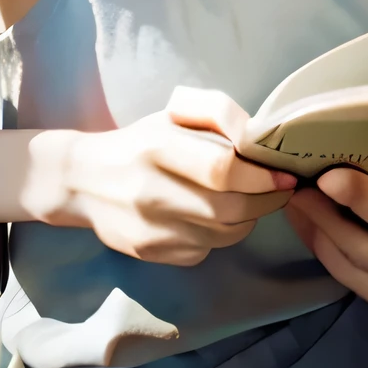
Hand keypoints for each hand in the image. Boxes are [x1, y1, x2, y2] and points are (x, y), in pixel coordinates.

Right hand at [40, 87, 295, 266]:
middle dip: (265, 202)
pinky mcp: (149, 252)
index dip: (261, 176)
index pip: (221, 169)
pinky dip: (220, 236)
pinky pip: (203, 250)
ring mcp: (148, 227)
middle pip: (228, 209)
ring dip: (248, 220)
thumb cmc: (140, 141)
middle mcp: (150, 190)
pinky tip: (215, 218)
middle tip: (281, 191)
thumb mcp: (174, 115)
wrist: (83, 180)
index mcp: (157, 146)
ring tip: (251, 202)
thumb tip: (260, 138)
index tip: (284, 174)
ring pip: (221, 235)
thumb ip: (218, 115)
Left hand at [286, 161, 367, 330]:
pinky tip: (302, 216)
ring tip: (292, 190)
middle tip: (294, 173)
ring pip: (335, 254)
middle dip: (317, 206)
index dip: (355, 193)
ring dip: (309, 222)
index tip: (329, 173)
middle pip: (349, 236)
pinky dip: (314, 240)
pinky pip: (335, 268)